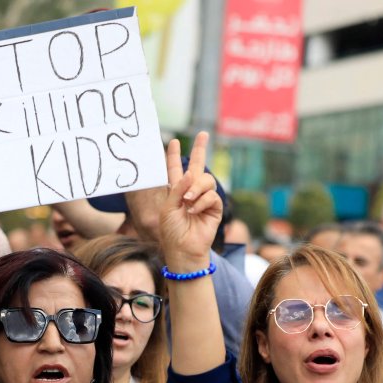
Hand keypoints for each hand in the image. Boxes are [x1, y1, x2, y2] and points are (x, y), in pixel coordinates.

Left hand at [159, 132, 221, 269]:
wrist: (183, 249)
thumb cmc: (171, 231)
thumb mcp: (168, 207)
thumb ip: (178, 189)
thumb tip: (191, 173)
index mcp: (176, 191)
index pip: (175, 170)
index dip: (174, 156)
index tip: (174, 142)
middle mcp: (191, 192)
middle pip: (197, 166)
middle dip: (200, 149)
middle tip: (203, 134)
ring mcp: (204, 199)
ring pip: (206, 180)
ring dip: (196, 189)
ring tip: (188, 202)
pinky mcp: (214, 208)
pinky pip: (211, 195)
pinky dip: (202, 202)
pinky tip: (194, 211)